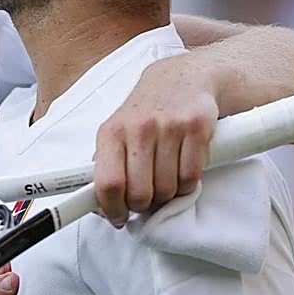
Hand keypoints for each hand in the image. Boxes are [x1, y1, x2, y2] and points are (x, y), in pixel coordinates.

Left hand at [93, 54, 219, 226]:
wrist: (184, 77)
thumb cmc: (146, 111)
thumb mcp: (117, 130)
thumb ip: (107, 163)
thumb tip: (97, 204)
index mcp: (112, 132)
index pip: (107, 183)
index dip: (112, 208)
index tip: (118, 217)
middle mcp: (138, 128)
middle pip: (140, 193)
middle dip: (143, 204)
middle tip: (147, 197)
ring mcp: (168, 127)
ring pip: (167, 189)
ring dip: (167, 195)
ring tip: (165, 179)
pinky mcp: (196, 127)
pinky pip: (191, 177)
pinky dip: (187, 185)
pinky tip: (182, 171)